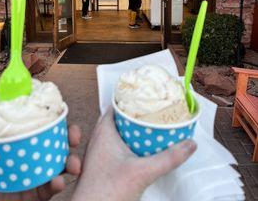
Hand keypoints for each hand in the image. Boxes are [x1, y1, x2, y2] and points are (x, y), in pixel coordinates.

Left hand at [0, 125, 80, 200]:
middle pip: (53, 141)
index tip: (58, 112)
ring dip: (70, 161)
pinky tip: (58, 182)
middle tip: (73, 135)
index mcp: (12, 144)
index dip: (48, 117)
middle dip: (69, 136)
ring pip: (58, 165)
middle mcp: (26, 157)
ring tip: (72, 163)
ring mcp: (32, 177)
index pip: (32, 125)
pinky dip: (57, 185)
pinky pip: (49, 190)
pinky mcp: (34, 197)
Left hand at [71, 109, 195, 200]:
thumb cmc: (105, 193)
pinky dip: (130, 144)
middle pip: (119, 118)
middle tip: (152, 112)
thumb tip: (188, 146)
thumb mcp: (143, 171)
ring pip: (118, 133)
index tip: (146, 97)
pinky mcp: (104, 165)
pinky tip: (142, 151)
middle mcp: (99, 139)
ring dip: (133, 130)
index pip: (116, 105)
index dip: (131, 99)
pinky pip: (117, 146)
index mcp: (104, 131)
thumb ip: (168, 158)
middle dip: (136, 114)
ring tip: (151, 128)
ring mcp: (100, 152)